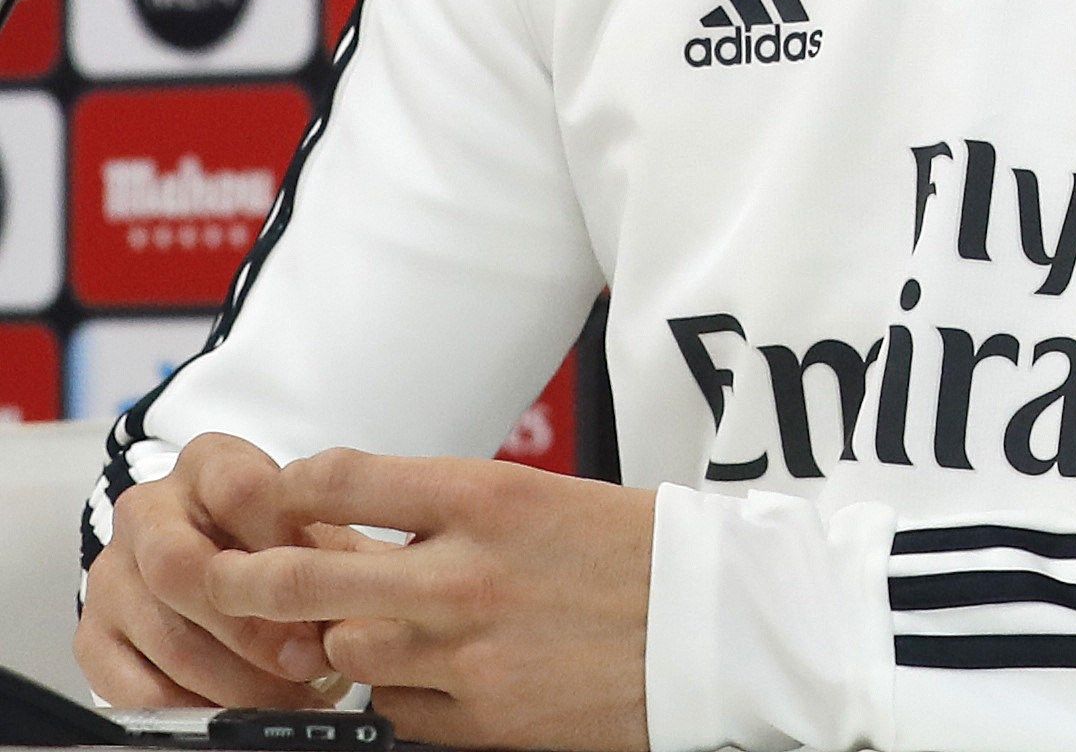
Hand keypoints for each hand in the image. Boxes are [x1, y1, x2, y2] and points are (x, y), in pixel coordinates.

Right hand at [78, 431, 334, 710]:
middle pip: (180, 566)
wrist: (218, 560)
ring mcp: (111, 574)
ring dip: (233, 679)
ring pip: (163, 633)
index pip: (240, 490)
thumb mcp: (317, 524)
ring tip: (289, 699)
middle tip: (307, 662)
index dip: (283, 541)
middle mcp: (149, 511)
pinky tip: (236, 715)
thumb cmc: (284, 540)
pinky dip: (191, 708)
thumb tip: (365, 596)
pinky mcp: (92, 636)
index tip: (329, 587)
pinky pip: (131, 686)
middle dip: (250, 625)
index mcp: (210, 463)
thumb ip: (338, 549)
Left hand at [201, 450, 657, 751]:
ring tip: (370, 632)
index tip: (277, 497)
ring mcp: (470, 651)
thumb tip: (357, 525)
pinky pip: (396, 710)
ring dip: (344, 641)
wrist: (724, 625)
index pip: (344, 476)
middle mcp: (468, 571)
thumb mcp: (550, 500)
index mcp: (493, 496)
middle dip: (249, 578)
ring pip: (343, 648)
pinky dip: (401, 695)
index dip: (290, 486)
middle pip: (306, 572)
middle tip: (230, 579)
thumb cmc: (641, 554)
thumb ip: (454, 513)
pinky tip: (435, 676)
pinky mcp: (484, 718)